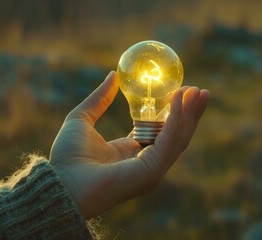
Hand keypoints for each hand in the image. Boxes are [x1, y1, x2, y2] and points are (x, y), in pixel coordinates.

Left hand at [49, 71, 208, 218]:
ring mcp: (151, 169)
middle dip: (189, 113)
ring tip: (199, 92)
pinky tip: (178, 99)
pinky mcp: (151, 171)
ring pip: (178, 138)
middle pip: (175, 135)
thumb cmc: (67, 156)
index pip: (161, 132)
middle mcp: (145, 162)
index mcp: (132, 152)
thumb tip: (112, 75)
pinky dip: (176, 119)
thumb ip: (99, 99)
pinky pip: (168, 141)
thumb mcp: (82, 119)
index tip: (181, 92)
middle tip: (200, 91)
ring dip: (190, 114)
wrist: (61, 182)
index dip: (172, 113)